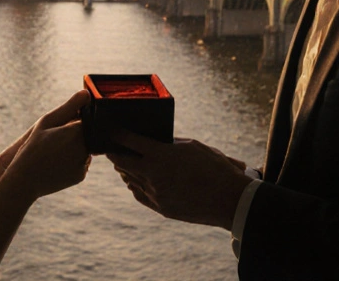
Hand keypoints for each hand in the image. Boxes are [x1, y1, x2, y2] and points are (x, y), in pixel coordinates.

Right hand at [7, 90, 92, 199]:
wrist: (24, 180)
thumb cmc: (32, 148)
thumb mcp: (46, 122)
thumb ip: (69, 107)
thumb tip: (86, 93)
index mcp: (77, 132)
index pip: (87, 119)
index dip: (75, 120)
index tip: (61, 126)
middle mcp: (85, 148)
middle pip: (88, 134)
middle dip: (76, 134)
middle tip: (54, 140)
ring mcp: (84, 164)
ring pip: (86, 149)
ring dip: (75, 147)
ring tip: (54, 152)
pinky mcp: (81, 176)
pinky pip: (81, 163)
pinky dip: (73, 160)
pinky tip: (56, 162)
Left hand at [107, 131, 252, 228]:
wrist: (229, 199)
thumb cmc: (214, 168)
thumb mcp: (193, 146)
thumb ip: (170, 144)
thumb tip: (154, 143)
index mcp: (161, 154)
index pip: (130, 141)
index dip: (118, 135)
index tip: (112, 131)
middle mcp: (154, 174)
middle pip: (122, 162)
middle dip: (114, 154)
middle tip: (110, 149)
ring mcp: (156, 193)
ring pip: (130, 179)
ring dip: (124, 170)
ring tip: (121, 164)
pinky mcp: (161, 208)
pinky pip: (139, 194)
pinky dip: (134, 186)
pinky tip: (133, 181)